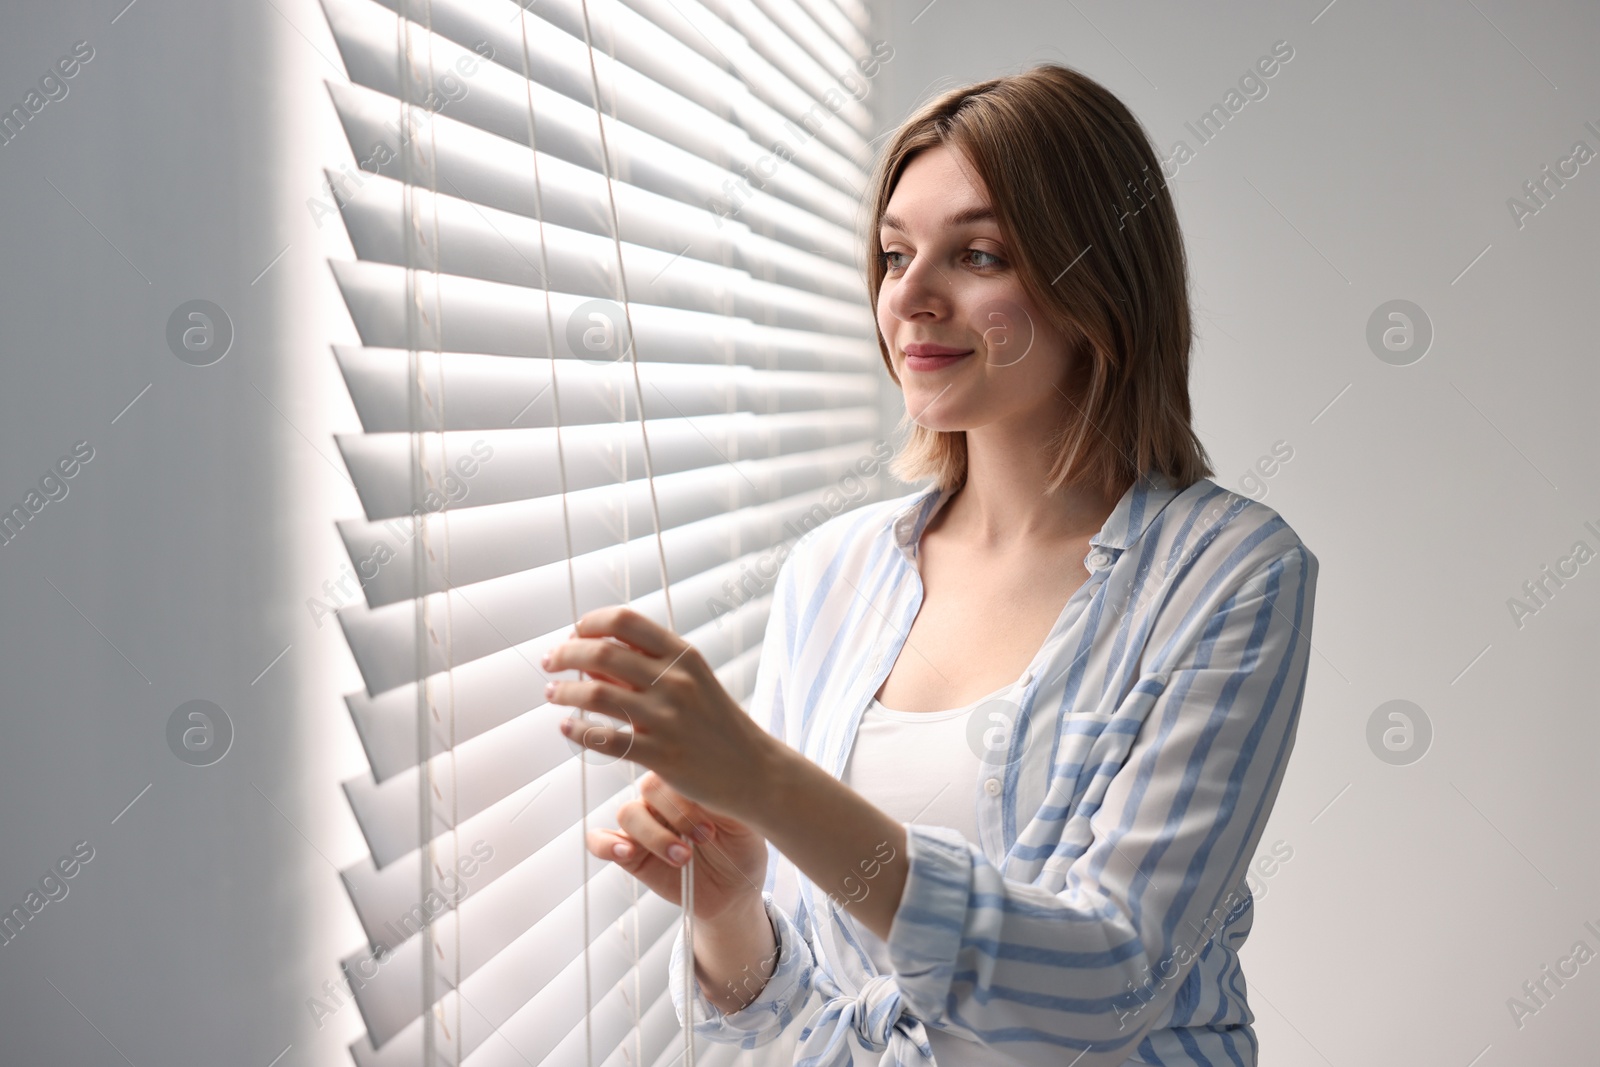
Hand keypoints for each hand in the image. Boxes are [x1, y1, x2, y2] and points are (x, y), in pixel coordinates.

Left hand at [544, 606, 779, 822]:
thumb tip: (591, 657)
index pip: (626, 621)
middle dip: (566, 654)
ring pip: (597, 693)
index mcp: (683, 656)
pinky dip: (578, 731)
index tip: (573, 633)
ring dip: (564, 692)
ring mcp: (669, 718)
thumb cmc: (718, 724)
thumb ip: (647, 666)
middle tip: (549, 662)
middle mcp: (675, 681)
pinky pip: (606, 738)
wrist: (755, 770)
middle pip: (603, 652)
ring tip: (551, 695)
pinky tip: (567, 728)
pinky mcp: (662, 755)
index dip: (591, 622)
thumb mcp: (693, 683)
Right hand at [585, 770, 768, 921]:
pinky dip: (606, 843)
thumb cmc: (741, 847)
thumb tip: (706, 777)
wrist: (735, 891)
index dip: (688, 789)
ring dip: (654, 836)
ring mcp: (643, 824)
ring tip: (682, 857)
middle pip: (649, 788)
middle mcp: (661, 799)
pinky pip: (599, 839)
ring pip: (628, 813)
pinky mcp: (628, 852)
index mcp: (687, 782)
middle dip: (678, 814)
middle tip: (705, 838)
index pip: (673, 766)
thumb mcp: (742, 819)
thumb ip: (721, 796)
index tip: (715, 817)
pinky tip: (626, 852)